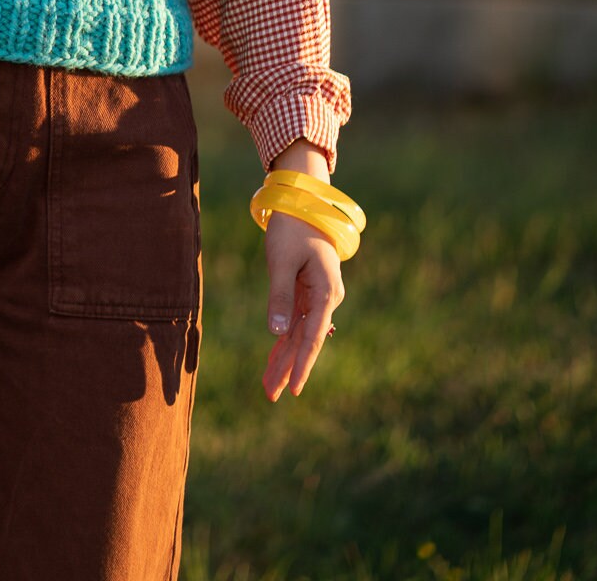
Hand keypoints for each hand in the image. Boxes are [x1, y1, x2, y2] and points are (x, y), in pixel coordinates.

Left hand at [261, 209, 344, 401]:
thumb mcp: (282, 261)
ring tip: (270, 386)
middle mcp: (326, 299)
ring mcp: (317, 297)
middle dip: (289, 368)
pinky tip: (274, 361)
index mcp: (326, 293)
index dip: (302, 364)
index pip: (312, 336)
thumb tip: (276, 332)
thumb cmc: (292, 228)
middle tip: (272, 395)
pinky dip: (283, 341)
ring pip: (299, 335)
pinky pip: (295, 322)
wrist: (302, 202)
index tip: (294, 388)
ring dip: (284, 359)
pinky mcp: (307, 293)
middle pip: (305, 341)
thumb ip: (280, 296)